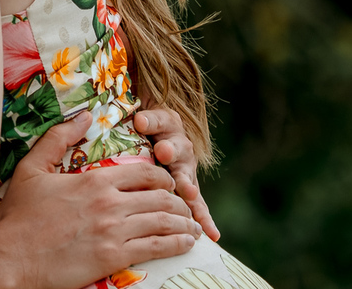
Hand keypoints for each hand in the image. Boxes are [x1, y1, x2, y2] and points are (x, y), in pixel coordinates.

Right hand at [0, 113, 201, 288]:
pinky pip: (157, 247)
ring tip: (191, 227)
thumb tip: (84, 114)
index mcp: (93, 179)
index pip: (143, 172)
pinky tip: (186, 244)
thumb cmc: (19, 214)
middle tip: (184, 207)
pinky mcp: (113, 257)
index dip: (162, 177)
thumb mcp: (32, 168)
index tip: (167, 184)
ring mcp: (113, 231)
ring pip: (164, 222)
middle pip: (160, 197)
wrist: (10, 256)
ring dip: (184, 223)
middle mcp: (108, 203)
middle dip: (178, 201)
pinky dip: (178, 244)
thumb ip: (58, 138)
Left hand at [133, 107, 219, 241]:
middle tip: (164, 152)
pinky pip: (197, 206)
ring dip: (187, 186)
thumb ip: (144, 119)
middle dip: (170, 151)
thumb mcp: (144, 118)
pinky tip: (211, 233)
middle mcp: (181, 147)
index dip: (150, 121)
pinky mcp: (189, 191)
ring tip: (189, 193)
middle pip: (177, 148)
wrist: (160, 135)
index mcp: (167, 124)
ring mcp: (186, 169)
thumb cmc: (147, 127)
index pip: (159, 120)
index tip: (140, 121)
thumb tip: (139, 120)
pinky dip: (204, 218)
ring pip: (187, 177)